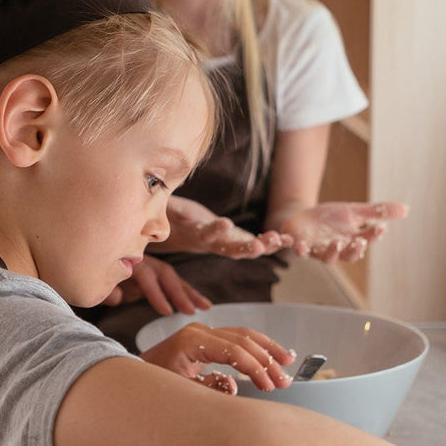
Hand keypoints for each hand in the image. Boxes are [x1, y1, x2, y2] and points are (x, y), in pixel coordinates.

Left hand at [103, 255, 210, 314]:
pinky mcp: (156, 272)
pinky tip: (199, 302)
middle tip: (190, 310)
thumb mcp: (97, 282)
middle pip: (165, 274)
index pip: (146, 276)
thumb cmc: (95, 273)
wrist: (95, 256)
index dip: (156, 294)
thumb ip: (106, 289)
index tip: (167, 311)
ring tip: (205, 307)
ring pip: (174, 276)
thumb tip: (117, 296)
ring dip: (189, 292)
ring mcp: (152, 265)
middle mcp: (144, 260)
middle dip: (179, 293)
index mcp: (129, 262)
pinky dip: (186, 291)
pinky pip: (174, 281)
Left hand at [140, 322, 295, 391]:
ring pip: (244, 335)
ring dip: (267, 349)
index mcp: (192, 340)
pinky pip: (237, 339)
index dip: (254, 368)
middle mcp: (200, 330)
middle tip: (285, 380)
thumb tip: (232, 386)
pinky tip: (270, 356)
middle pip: (244, 339)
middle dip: (267, 360)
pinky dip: (256, 347)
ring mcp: (204, 332)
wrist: (128, 380)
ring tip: (287, 362)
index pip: (234, 350)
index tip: (268, 386)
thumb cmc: (150, 386)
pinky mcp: (206, 339)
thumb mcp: (177, 392)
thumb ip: (207, 389)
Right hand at [165, 196, 292, 257]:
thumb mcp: (169, 208)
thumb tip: (156, 194)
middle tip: (259, 246)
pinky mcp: (238, 242)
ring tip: (280, 240)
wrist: (184, 234)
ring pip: (245, 250)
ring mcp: (227, 245)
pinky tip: (288, 240)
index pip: (205, 233)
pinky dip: (271, 244)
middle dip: (244, 249)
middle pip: (229, 249)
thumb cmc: (175, 217)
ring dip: (263, 247)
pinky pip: (256, 245)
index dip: (214, 230)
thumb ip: (167, 204)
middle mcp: (214, 244)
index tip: (225, 223)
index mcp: (197, 234)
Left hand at [279, 201, 407, 262]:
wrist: (302, 220)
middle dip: (353, 250)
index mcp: (350, 240)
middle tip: (359, 242)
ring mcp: (316, 249)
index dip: (373, 236)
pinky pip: (296, 249)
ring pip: (325, 256)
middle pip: (347, 255)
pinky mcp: (298, 245)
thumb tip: (407, 209)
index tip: (380, 228)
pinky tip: (297, 243)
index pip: (366, 240)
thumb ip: (378, 212)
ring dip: (331, 252)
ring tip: (336, 243)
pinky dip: (296, 247)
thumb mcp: (354, 211)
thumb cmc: (330, 220)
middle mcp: (335, 249)